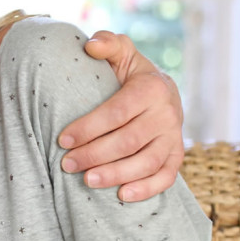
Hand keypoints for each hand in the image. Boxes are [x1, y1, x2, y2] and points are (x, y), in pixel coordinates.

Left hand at [58, 30, 184, 201]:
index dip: (89, 128)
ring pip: (146, 162)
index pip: (117, 113)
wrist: (158, 91)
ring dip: (116, 174)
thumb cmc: (128, 73)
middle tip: (67, 164)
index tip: (62, 140)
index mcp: (151, 88)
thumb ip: (106, 44)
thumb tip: (90, 46)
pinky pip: (167, 176)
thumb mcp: (120, 52)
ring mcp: (175, 136)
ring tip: (87, 181)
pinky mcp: (177, 155)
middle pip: (129, 141)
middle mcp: (168, 113)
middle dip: (95, 155)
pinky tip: (122, 196)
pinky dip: (147, 189)